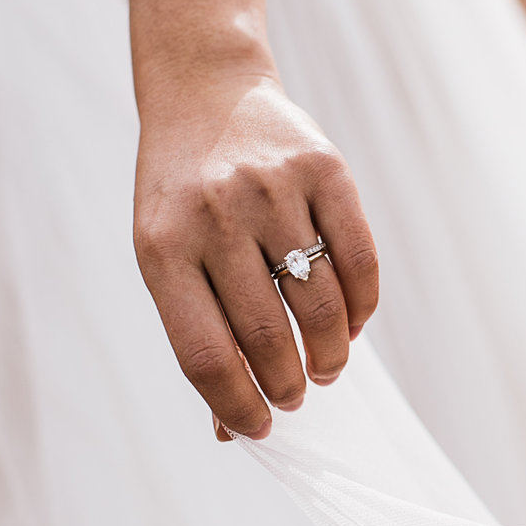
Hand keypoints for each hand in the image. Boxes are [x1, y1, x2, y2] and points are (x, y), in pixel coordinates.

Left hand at [133, 67, 378, 440]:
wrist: (204, 94)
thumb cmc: (181, 198)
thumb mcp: (164, 255)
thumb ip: (196, 331)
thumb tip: (233, 430)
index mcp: (162, 248)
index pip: (205, 355)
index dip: (237, 407)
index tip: (260, 430)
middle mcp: (216, 216)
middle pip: (266, 336)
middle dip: (286, 384)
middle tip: (295, 396)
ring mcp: (271, 188)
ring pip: (321, 305)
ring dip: (330, 354)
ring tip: (325, 367)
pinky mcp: (324, 168)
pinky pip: (360, 260)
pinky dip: (362, 306)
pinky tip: (351, 323)